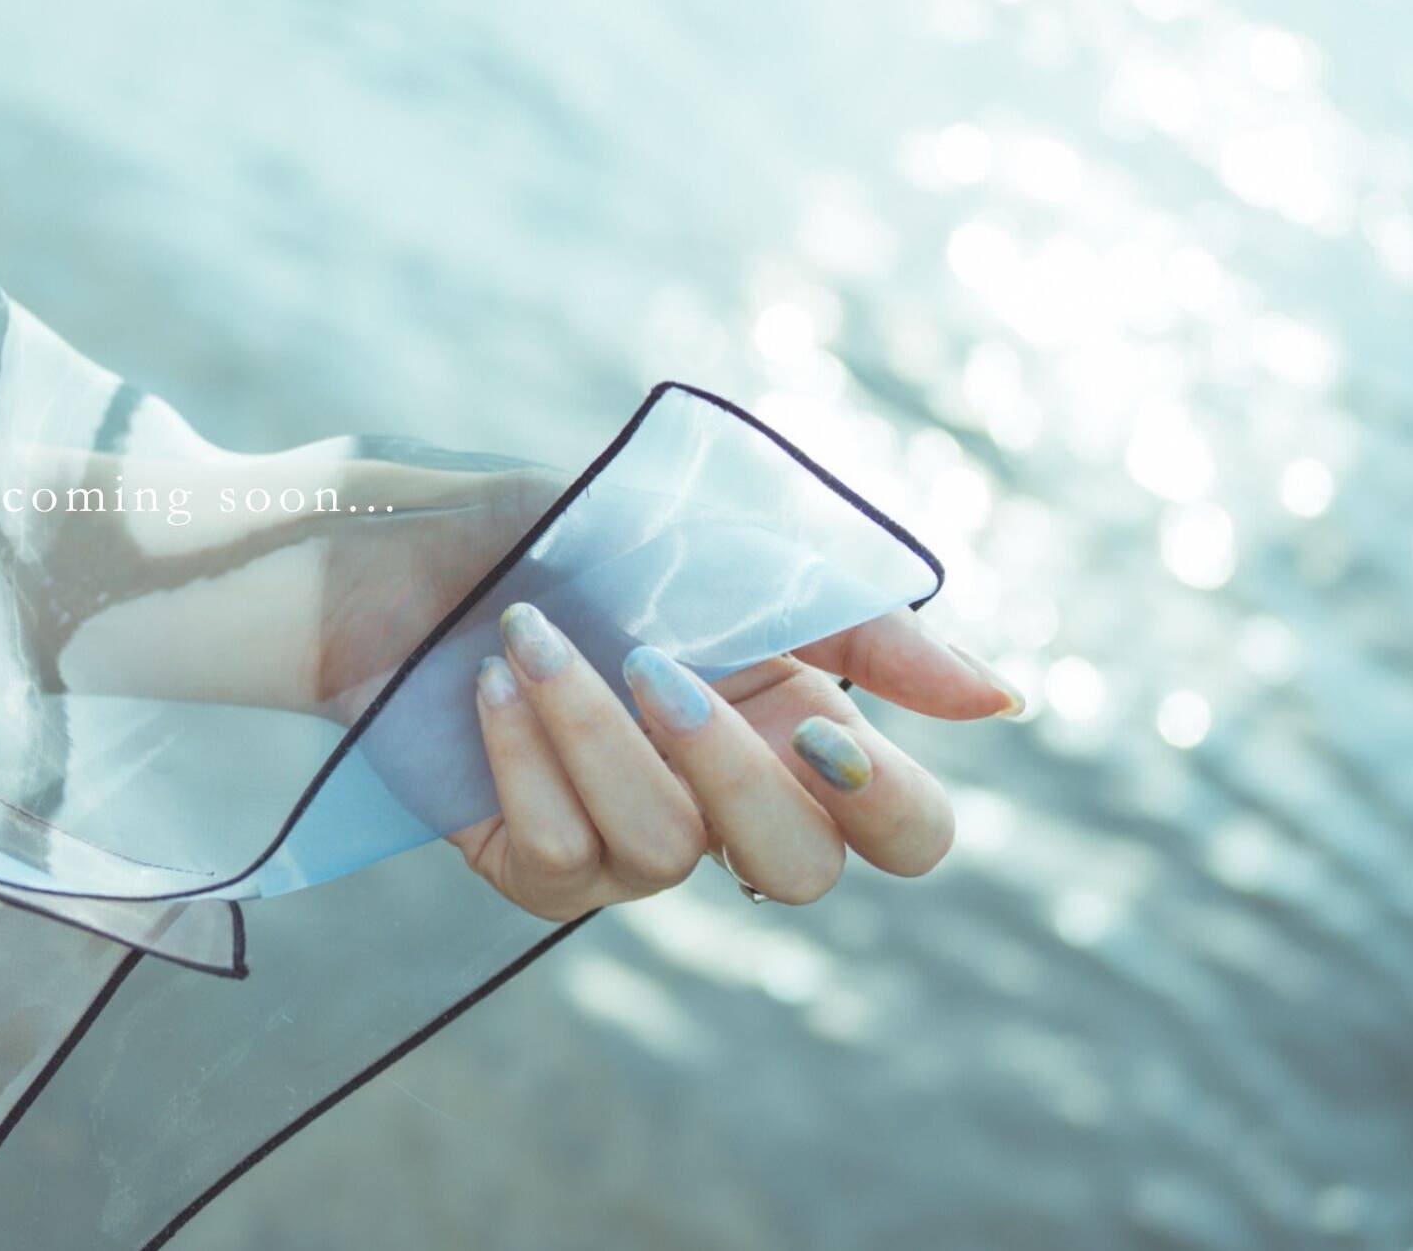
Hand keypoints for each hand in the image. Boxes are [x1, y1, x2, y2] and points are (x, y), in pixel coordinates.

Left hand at [450, 603, 1020, 919]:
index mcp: (796, 729)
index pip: (905, 833)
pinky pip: (559, 860)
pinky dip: (520, 757)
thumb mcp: (726, 551)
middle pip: (797, 872)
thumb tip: (1000, 700)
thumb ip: (864, 624)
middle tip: (654, 664)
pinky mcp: (537, 869)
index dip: (883, 802)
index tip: (814, 721)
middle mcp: (727, 804)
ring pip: (662, 851)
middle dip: (726, 767)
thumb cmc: (571, 540)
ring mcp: (632, 849)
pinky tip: (487, 686)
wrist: (412, 548)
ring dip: (591, 729)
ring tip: (528, 634)